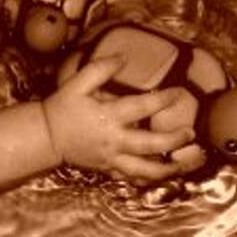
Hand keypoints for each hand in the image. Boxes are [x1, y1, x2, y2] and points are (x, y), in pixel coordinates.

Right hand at [42, 55, 195, 181]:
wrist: (46, 137)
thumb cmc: (63, 108)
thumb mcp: (77, 83)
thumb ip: (100, 69)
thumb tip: (123, 58)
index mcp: (109, 116)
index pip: (143, 107)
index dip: (163, 99)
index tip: (178, 92)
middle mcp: (114, 140)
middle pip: (151, 145)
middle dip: (174, 140)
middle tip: (190, 133)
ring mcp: (112, 158)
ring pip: (145, 170)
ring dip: (168, 169)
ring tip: (185, 164)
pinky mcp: (108, 169)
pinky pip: (132, 178)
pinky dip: (148, 179)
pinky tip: (163, 176)